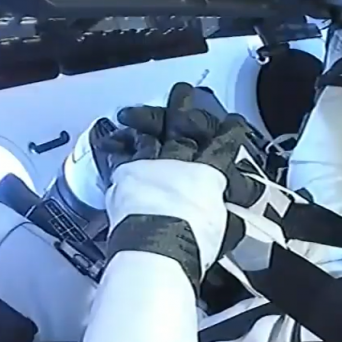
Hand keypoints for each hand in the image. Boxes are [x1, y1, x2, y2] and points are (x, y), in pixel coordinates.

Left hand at [102, 106, 248, 290]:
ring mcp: (148, 165)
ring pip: (149, 133)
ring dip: (147, 118)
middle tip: (184, 92)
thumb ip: (226, 221)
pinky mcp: (123, 175)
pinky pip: (116, 153)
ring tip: (143, 106)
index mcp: (207, 173)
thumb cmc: (191, 242)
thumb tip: (232, 223)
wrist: (157, 248)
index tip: (232, 122)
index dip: (229, 132)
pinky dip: (113, 143)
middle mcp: (177, 163)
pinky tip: (108, 134)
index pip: (222, 145)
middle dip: (184, 108)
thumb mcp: (222, 232)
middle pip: (183, 128)